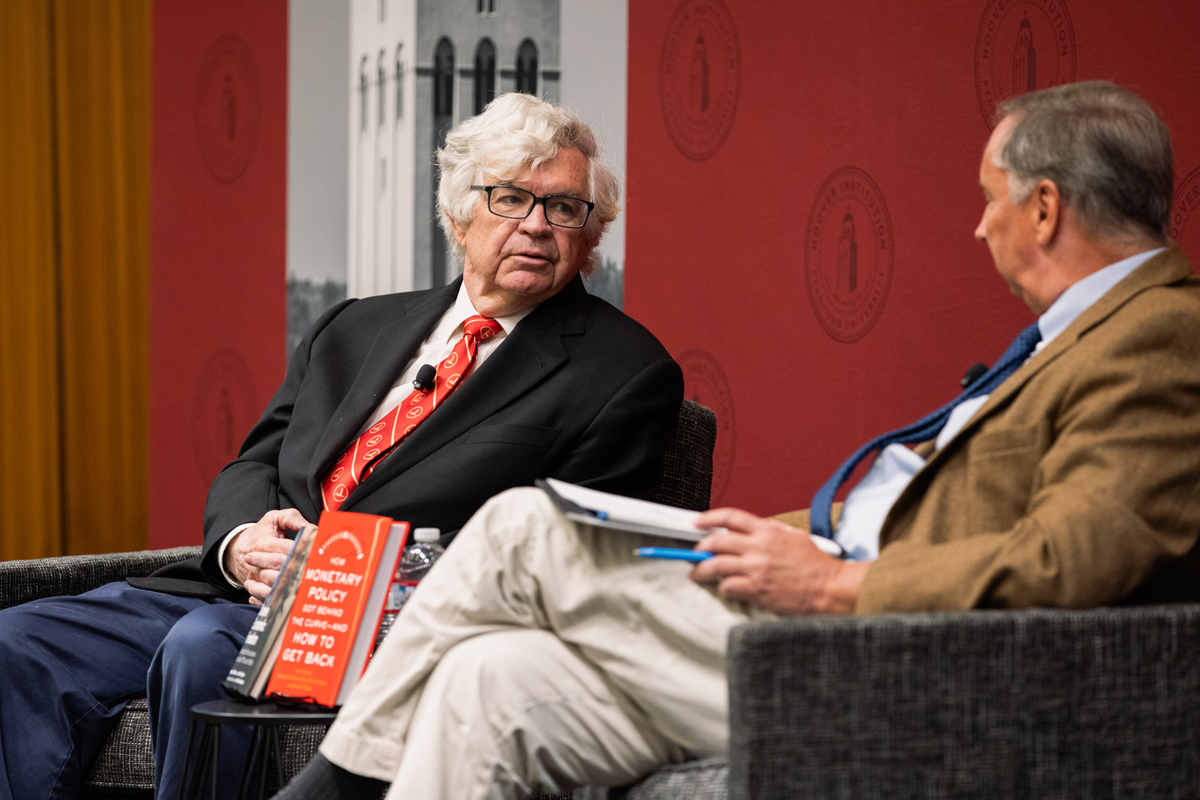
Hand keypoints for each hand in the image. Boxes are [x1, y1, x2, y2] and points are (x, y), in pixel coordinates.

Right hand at [225, 509, 310, 603]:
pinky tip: (285, 597)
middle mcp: (259, 560)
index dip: (301, 550)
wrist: (237, 548)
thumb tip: (309, 527)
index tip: (315, 553)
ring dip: (288, 585)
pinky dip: (273, 598)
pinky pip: (263, 596)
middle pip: (279, 567)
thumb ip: (291, 518)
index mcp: (265, 542)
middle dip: (296, 568)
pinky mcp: (256, 587)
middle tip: (312, 570)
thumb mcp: (273, 519)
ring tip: (303, 584)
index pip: (286, 548)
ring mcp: (257, 576)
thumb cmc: (260, 533)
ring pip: (272, 583)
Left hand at [689, 508, 869, 614]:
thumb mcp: (794, 536)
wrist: (828, 587)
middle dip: (699, 548)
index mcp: (767, 531)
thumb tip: (750, 531)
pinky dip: (723, 587)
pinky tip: (727, 588)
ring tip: (697, 574)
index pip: (730, 517)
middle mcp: (758, 547)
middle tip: (695, 554)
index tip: (697, 523)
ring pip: (715, 566)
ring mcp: (756, 569)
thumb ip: (770, 531)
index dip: (708, 518)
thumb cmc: (815, 564)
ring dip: (701, 571)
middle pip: (716, 542)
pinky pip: (728, 586)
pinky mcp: (757, 589)